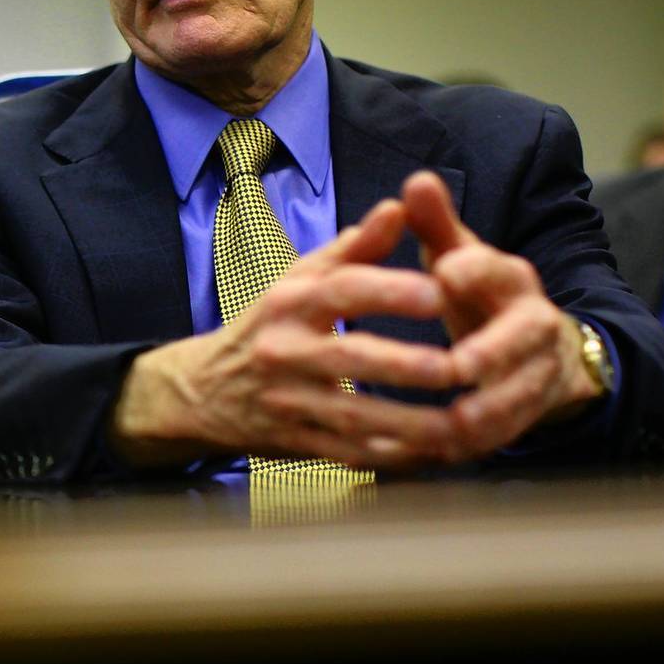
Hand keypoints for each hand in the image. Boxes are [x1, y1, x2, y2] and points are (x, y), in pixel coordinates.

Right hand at [112, 198, 467, 469]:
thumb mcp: (299, 279)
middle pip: (348, 357)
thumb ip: (355, 248)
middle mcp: (284, 351)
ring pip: (354, 417)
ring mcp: (287, 402)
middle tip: (459, 366)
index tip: (439, 292)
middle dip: (405, 364)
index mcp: (290, 303)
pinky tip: (433, 454)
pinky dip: (392, 457)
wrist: (200, 391)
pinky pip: (348, 453)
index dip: (389, 290)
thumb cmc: (268, 326)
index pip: (340, 290)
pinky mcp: (294, 442)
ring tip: (463, 422)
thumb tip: (400, 206)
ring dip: (411, 423)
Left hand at [403, 171, 600, 455]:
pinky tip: (442, 453)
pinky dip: (478, 445)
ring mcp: (536, 371)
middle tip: (459, 365)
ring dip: (491, 409)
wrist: (540, 349)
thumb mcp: (460, 256)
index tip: (447, 271)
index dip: (476, 268)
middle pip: (524, 336)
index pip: (498, 268)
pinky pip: (507, 432)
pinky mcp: (528, 412)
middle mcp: (532, 323)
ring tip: (456, 423)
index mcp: (510, 280)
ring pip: (522, 392)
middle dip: (494, 350)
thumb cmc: (480, 296)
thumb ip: (437, 224)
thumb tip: (417, 180)